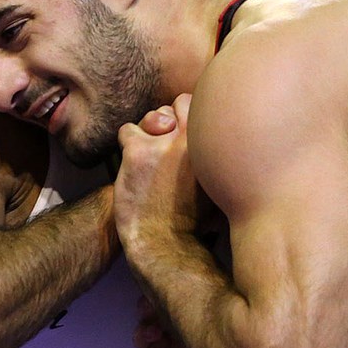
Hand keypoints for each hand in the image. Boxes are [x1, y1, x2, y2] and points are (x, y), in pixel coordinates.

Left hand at [114, 94, 201, 247]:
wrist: (167, 244)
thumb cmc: (193, 218)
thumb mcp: (219, 183)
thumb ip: (216, 154)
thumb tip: (211, 125)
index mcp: (214, 144)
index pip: (202, 106)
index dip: (190, 119)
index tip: (184, 136)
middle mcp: (193, 138)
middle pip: (178, 104)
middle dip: (171, 121)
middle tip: (166, 146)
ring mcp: (165, 143)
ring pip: (152, 115)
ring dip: (148, 132)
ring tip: (150, 159)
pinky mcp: (137, 152)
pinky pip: (127, 130)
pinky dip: (127, 144)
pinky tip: (134, 166)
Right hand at [133, 296, 236, 347]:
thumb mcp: (235, 316)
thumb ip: (221, 300)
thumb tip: (204, 269)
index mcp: (197, 311)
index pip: (170, 298)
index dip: (157, 293)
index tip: (155, 291)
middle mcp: (186, 330)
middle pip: (153, 315)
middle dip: (146, 312)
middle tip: (150, 311)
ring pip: (148, 339)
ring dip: (144, 335)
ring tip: (153, 334)